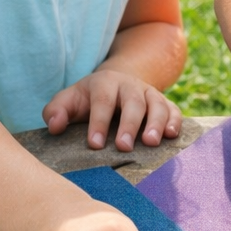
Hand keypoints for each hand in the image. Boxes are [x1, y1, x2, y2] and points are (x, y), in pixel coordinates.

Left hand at [43, 70, 181, 151]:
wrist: (114, 86)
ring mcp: (149, 93)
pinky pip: (174, 110)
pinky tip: (171, 135)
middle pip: (133, 102)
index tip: (95, 145)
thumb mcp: (68, 101)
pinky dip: (175, 121)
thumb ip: (56, 111)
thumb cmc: (87, 100)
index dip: (99, 122)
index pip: (102, 101)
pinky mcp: (165, 103)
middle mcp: (130, 85)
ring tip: (151, 143)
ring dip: (155, 123)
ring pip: (157, 104)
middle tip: (124, 147)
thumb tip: (55, 126)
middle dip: (129, 125)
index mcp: (104, 82)